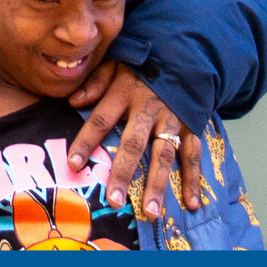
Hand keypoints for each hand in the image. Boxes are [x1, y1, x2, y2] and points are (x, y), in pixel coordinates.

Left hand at [65, 60, 205, 217]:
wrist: (187, 53)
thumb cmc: (142, 65)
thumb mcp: (116, 63)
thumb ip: (95, 82)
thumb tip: (74, 101)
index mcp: (125, 92)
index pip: (102, 118)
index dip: (87, 140)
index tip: (73, 164)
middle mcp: (149, 108)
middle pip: (134, 143)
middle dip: (124, 172)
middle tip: (114, 200)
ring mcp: (172, 119)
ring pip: (164, 155)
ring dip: (157, 184)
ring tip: (150, 213)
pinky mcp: (191, 126)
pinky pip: (193, 155)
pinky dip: (193, 180)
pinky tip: (191, 204)